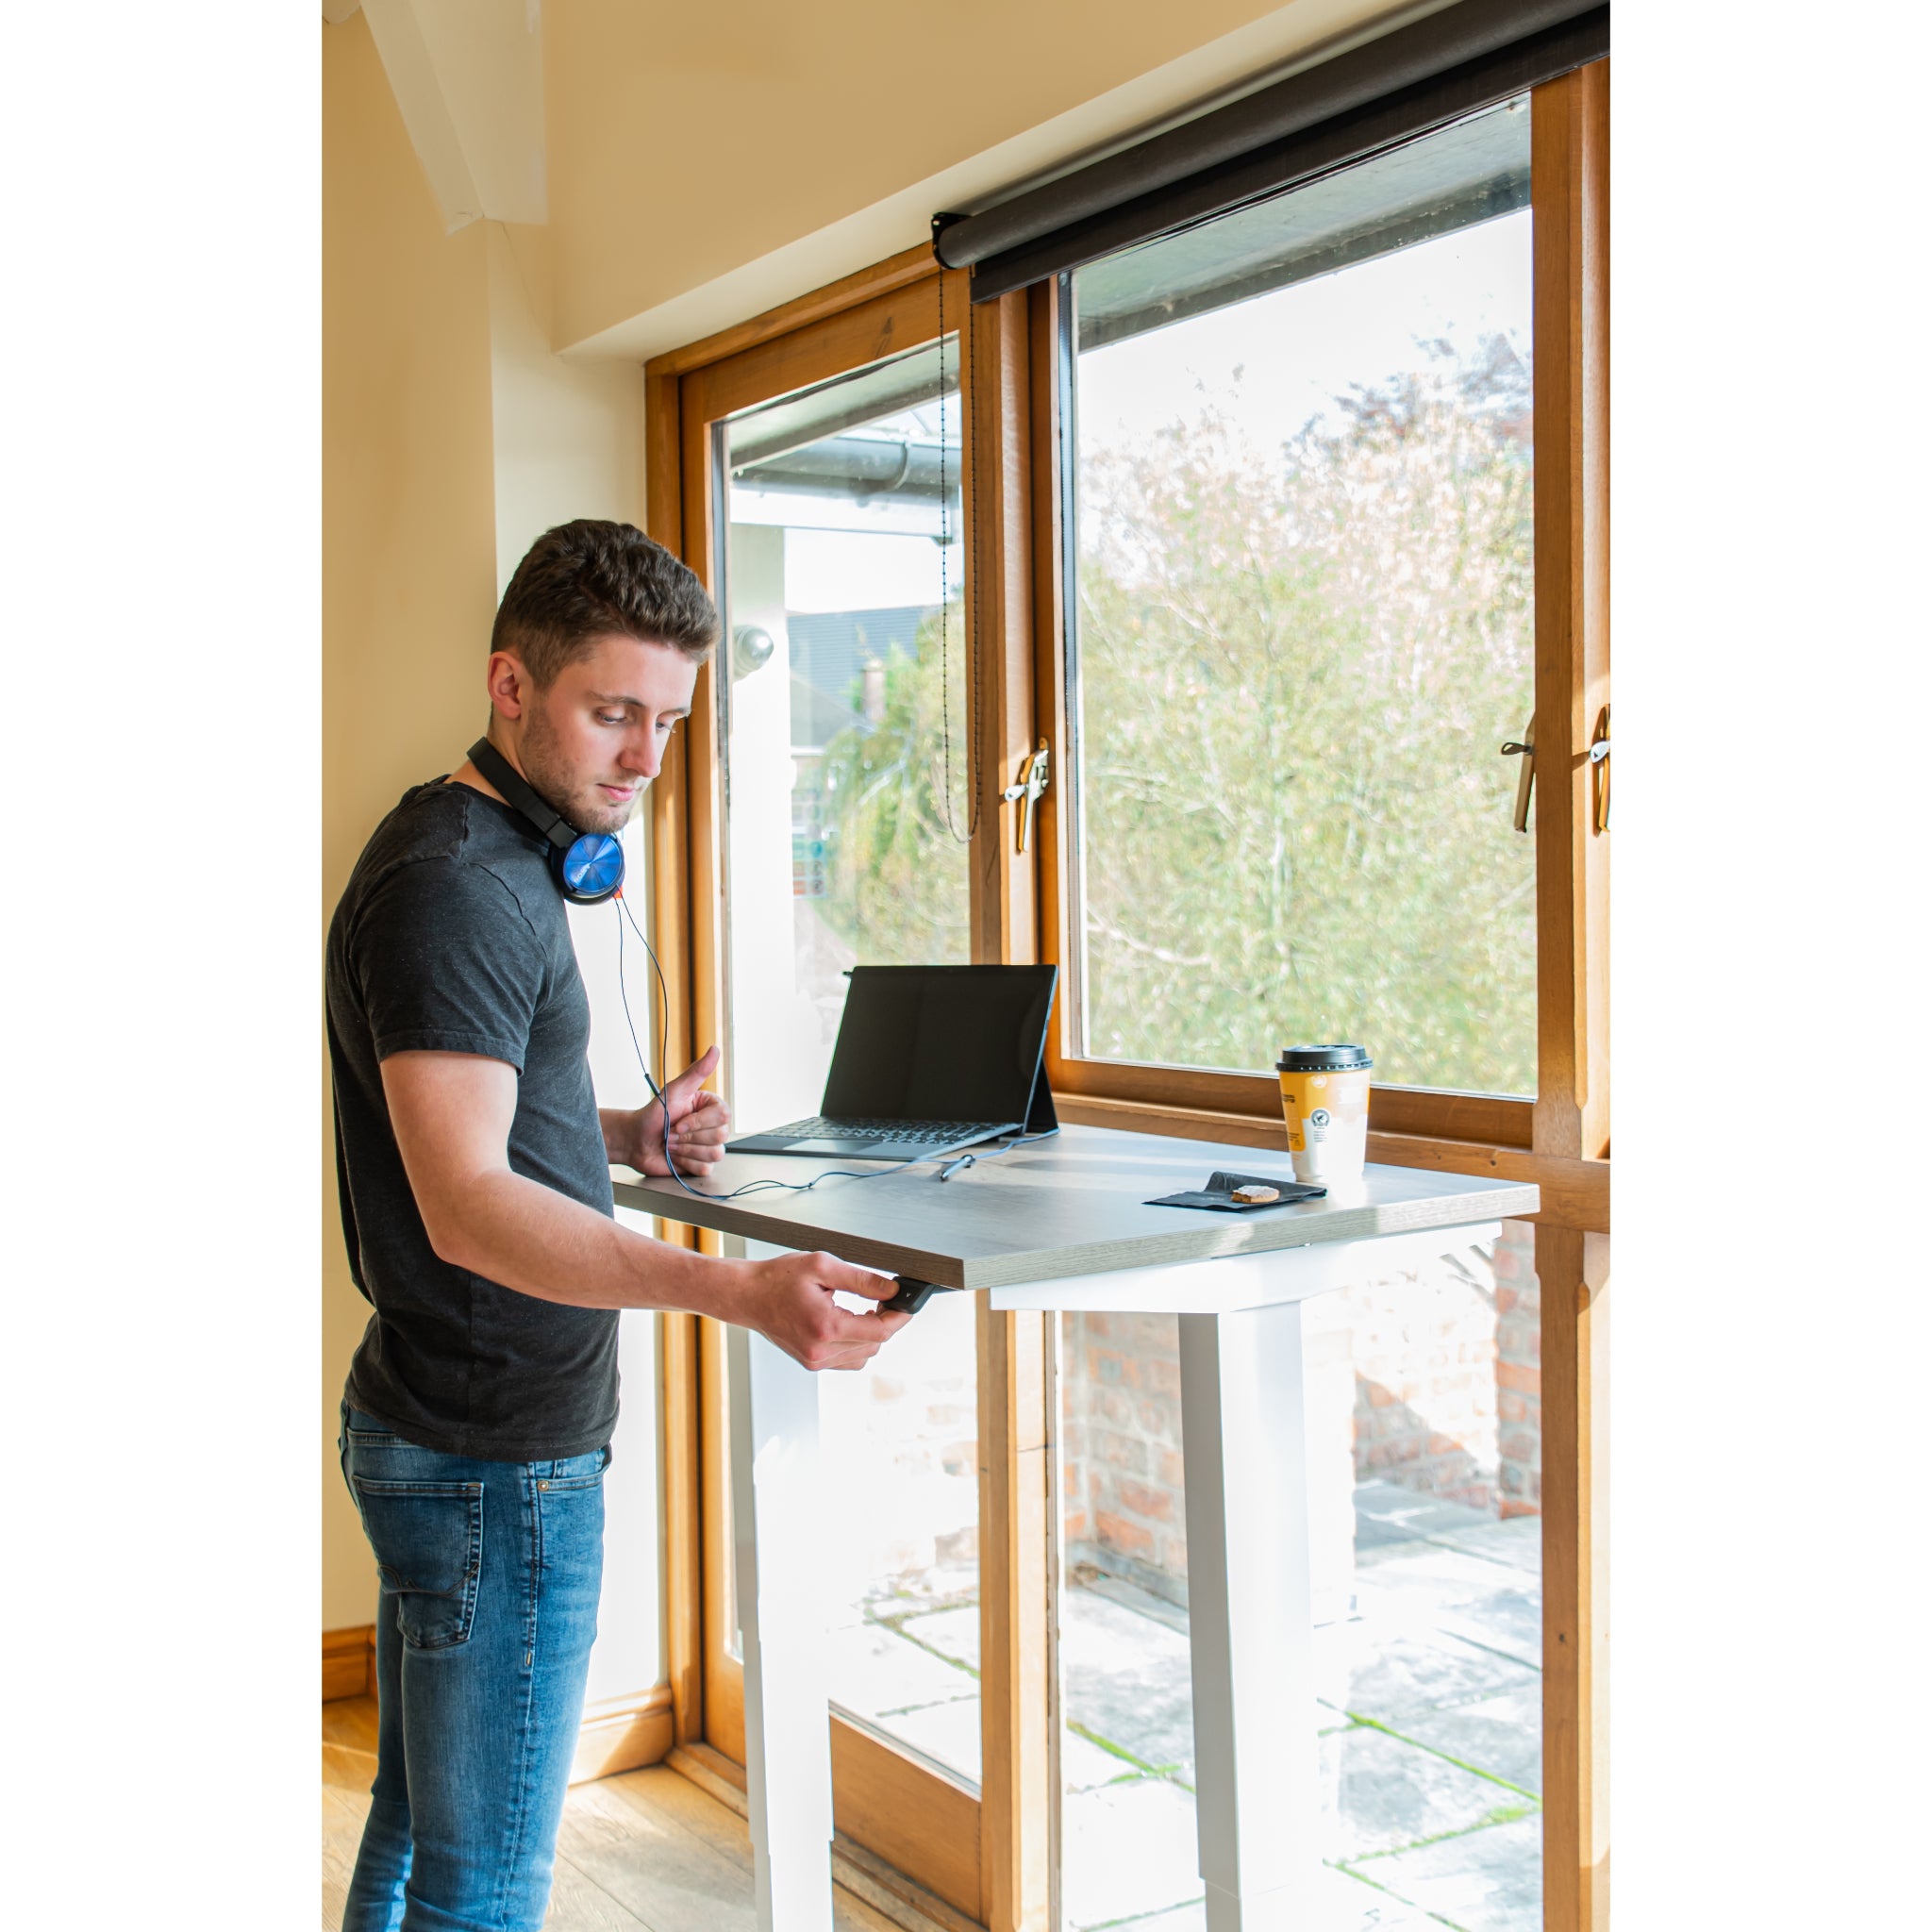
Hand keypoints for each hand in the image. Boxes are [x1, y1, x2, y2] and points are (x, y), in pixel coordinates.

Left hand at [635, 1045, 731, 1175]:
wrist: (636, 1140)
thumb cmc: (654, 1114)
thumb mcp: (674, 1090)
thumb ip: (696, 1071)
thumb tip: (715, 1049)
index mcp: (711, 1108)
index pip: (723, 1116)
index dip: (699, 1122)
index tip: (679, 1120)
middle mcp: (713, 1127)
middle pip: (720, 1136)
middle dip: (689, 1137)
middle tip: (672, 1132)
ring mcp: (708, 1147)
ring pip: (714, 1153)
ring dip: (686, 1150)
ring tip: (671, 1144)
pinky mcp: (701, 1165)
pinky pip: (705, 1169)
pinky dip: (686, 1163)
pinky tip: (675, 1156)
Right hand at [731, 1250, 910, 1370]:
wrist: (747, 1296)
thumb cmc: (778, 1278)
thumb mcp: (823, 1266)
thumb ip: (862, 1280)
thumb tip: (892, 1291)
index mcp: (826, 1327)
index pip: (880, 1331)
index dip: (900, 1316)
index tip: (907, 1303)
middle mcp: (821, 1351)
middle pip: (875, 1344)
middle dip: (885, 1322)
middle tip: (882, 1298)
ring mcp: (815, 1361)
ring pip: (864, 1355)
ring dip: (870, 1334)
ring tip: (862, 1308)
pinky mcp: (811, 1363)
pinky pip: (848, 1360)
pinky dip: (855, 1343)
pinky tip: (847, 1322)